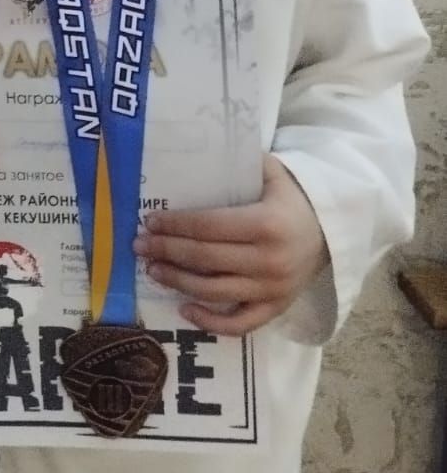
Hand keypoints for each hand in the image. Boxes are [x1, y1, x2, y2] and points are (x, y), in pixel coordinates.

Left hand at [133, 154, 328, 335]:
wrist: (332, 232)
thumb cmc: (294, 200)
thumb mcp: (274, 174)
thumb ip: (241, 162)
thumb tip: (200, 149)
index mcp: (266, 224)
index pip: (208, 227)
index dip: (175, 225)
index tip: (150, 222)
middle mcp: (269, 260)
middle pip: (205, 259)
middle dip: (166, 251)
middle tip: (140, 245)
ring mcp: (273, 289)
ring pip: (214, 291)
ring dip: (177, 282)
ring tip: (153, 270)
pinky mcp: (276, 308)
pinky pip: (240, 324)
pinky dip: (211, 321)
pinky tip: (184, 308)